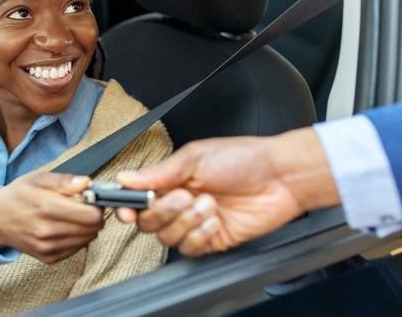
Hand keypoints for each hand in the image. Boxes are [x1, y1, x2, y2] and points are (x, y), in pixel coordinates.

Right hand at [0, 173, 103, 263]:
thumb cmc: (18, 196)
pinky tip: (65, 227)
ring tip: (72, 216)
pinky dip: (76, 238)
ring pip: (88, 239)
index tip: (91, 199)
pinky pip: (77, 249)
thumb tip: (86, 183)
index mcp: (47, 207)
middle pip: (93, 228)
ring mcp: (48, 247)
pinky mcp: (49, 258)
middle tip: (83, 206)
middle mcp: (48, 231)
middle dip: (93, 216)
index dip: (96, 205)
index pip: (91, 215)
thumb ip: (64, 181)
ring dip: (86, 228)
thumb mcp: (38, 179)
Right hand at [115, 128, 338, 256]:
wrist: (281, 177)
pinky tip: (215, 220)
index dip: (128, 206)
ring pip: (168, 237)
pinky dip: (199, 235)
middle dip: (163, 212)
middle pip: (148, 222)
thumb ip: (159, 172)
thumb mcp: (195, 158)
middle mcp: (179, 202)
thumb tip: (126, 178)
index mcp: (171, 180)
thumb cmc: (243, 159)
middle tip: (183, 197)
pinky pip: (190, 248)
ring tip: (208, 204)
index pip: (138, 198)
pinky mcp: (212, 239)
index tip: (128, 209)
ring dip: (186, 222)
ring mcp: (195, 222)